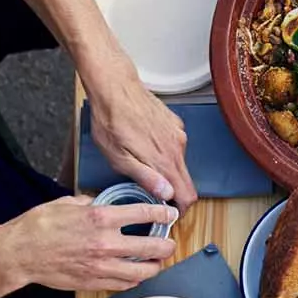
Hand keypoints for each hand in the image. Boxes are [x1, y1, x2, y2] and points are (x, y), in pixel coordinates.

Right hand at [0, 195, 177, 292]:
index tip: (171, 213)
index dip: (162, 213)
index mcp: (100, 218)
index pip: (143, 213)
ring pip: (142, 271)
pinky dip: (135, 279)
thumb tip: (101, 203)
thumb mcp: (66, 203)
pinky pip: (124, 284)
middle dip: (166, 245)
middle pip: (151, 247)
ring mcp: (102, 266)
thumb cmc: (39, 227)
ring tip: (157, 262)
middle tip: (169, 243)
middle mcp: (105, 243)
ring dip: (155, 267)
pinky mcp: (95, 282)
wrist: (21, 253)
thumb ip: (89, 203)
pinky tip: (136, 273)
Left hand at [89, 75, 196, 213]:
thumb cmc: (110, 119)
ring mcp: (178, 133)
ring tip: (143, 163)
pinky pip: (175, 146)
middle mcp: (177, 147)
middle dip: (173, 192)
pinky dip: (165, 153)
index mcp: (165, 161)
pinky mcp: (174, 123)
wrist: (113, 84)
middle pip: (186, 182)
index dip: (180, 210)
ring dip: (167, 170)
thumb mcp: (118, 158)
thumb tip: (167, 194)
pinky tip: (145, 145)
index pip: (188, 196)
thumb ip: (145, 178)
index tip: (169, 213)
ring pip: (180, 164)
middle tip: (152, 191)